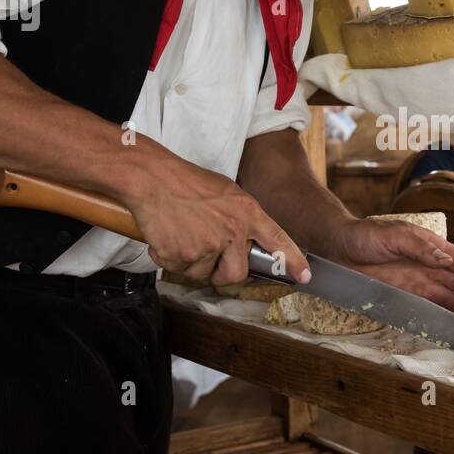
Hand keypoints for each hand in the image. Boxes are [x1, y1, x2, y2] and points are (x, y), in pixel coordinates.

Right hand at [124, 146, 308, 285]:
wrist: (151, 177)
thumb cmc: (185, 181)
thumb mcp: (226, 192)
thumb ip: (241, 217)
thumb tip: (245, 242)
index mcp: (246, 212)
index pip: (276, 240)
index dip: (291, 260)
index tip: (303, 275)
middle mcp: (231, 231)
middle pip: (236, 274)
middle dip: (222, 273)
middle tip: (209, 260)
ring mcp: (206, 245)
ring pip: (202, 274)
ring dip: (191, 263)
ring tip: (182, 234)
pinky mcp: (181, 255)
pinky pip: (178, 270)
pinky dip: (169, 258)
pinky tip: (167, 235)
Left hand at [322, 218, 453, 321]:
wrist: (337, 246)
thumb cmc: (364, 235)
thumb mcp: (393, 236)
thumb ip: (419, 247)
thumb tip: (446, 259)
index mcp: (430, 245)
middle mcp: (429, 263)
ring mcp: (419, 279)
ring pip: (450, 295)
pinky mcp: (407, 292)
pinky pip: (432, 304)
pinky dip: (447, 313)